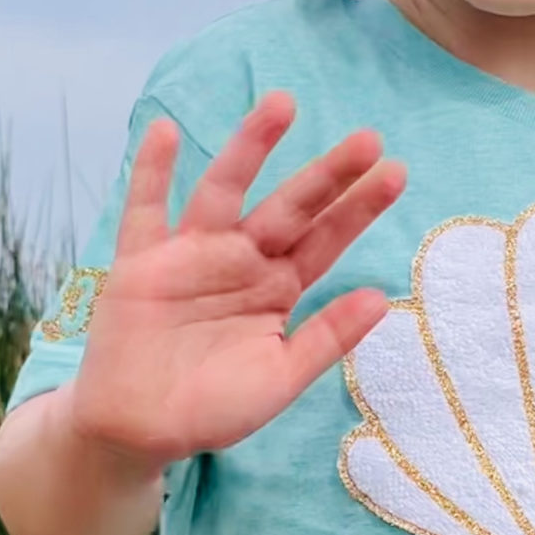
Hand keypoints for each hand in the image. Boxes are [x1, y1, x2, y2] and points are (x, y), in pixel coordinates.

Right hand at [64, 91, 406, 470]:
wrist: (139, 431)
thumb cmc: (212, 407)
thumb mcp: (280, 379)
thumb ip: (326, 339)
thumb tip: (380, 298)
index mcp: (277, 288)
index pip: (326, 239)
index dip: (359, 208)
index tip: (395, 173)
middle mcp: (240, 261)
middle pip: (289, 208)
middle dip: (326, 175)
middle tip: (367, 139)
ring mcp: (191, 256)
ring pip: (224, 191)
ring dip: (250, 148)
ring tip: (282, 104)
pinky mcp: (141, 263)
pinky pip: (145, 211)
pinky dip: (151, 172)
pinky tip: (163, 132)